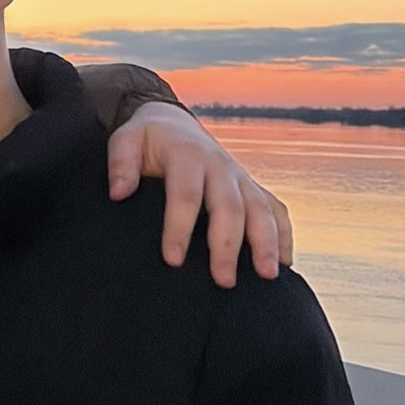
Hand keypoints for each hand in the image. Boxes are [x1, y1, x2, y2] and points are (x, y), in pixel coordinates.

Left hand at [106, 101, 292, 286]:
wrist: (173, 124)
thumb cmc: (146, 140)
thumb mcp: (126, 140)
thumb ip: (121, 163)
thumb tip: (118, 193)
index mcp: (188, 155)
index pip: (186, 194)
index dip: (180, 227)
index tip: (173, 260)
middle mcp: (220, 166)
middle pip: (230, 207)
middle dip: (228, 244)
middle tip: (223, 281)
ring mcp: (240, 177)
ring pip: (261, 209)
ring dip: (267, 242)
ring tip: (267, 276)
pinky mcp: (251, 187)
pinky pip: (275, 209)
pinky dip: (284, 234)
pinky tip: (285, 263)